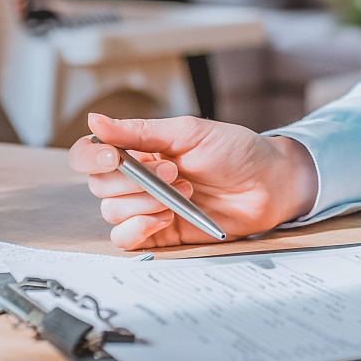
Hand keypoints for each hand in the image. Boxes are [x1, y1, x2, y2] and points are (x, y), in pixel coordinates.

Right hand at [68, 112, 318, 248]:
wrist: (269, 184)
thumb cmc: (235, 151)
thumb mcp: (188, 132)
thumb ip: (139, 131)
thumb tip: (94, 121)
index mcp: (140, 148)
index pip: (91, 153)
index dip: (91, 156)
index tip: (111, 156)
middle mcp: (138, 178)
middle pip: (99, 185)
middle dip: (134, 179)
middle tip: (174, 171)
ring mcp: (148, 206)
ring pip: (112, 211)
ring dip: (144, 201)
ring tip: (184, 191)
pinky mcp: (160, 233)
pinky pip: (125, 239)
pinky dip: (138, 229)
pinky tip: (164, 217)